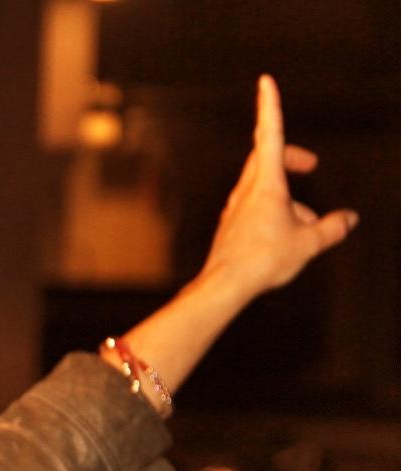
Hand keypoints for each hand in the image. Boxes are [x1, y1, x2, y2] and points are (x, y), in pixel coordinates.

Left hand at [198, 75, 357, 301]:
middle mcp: (246, 191)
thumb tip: (348, 219)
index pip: (270, 135)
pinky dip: (274, 213)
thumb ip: (332, 227)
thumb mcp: (309, 243)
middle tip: (310, 164)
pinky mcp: (230, 224)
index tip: (266, 82)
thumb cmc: (263, 261)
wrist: (223, 286)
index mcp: (266, 185)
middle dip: (290, 156)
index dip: (270, 106)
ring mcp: (235, 207)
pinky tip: (282, 239)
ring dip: (287, 196)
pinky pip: (255, 208)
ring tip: (303, 225)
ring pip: (263, 187)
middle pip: (266, 157)